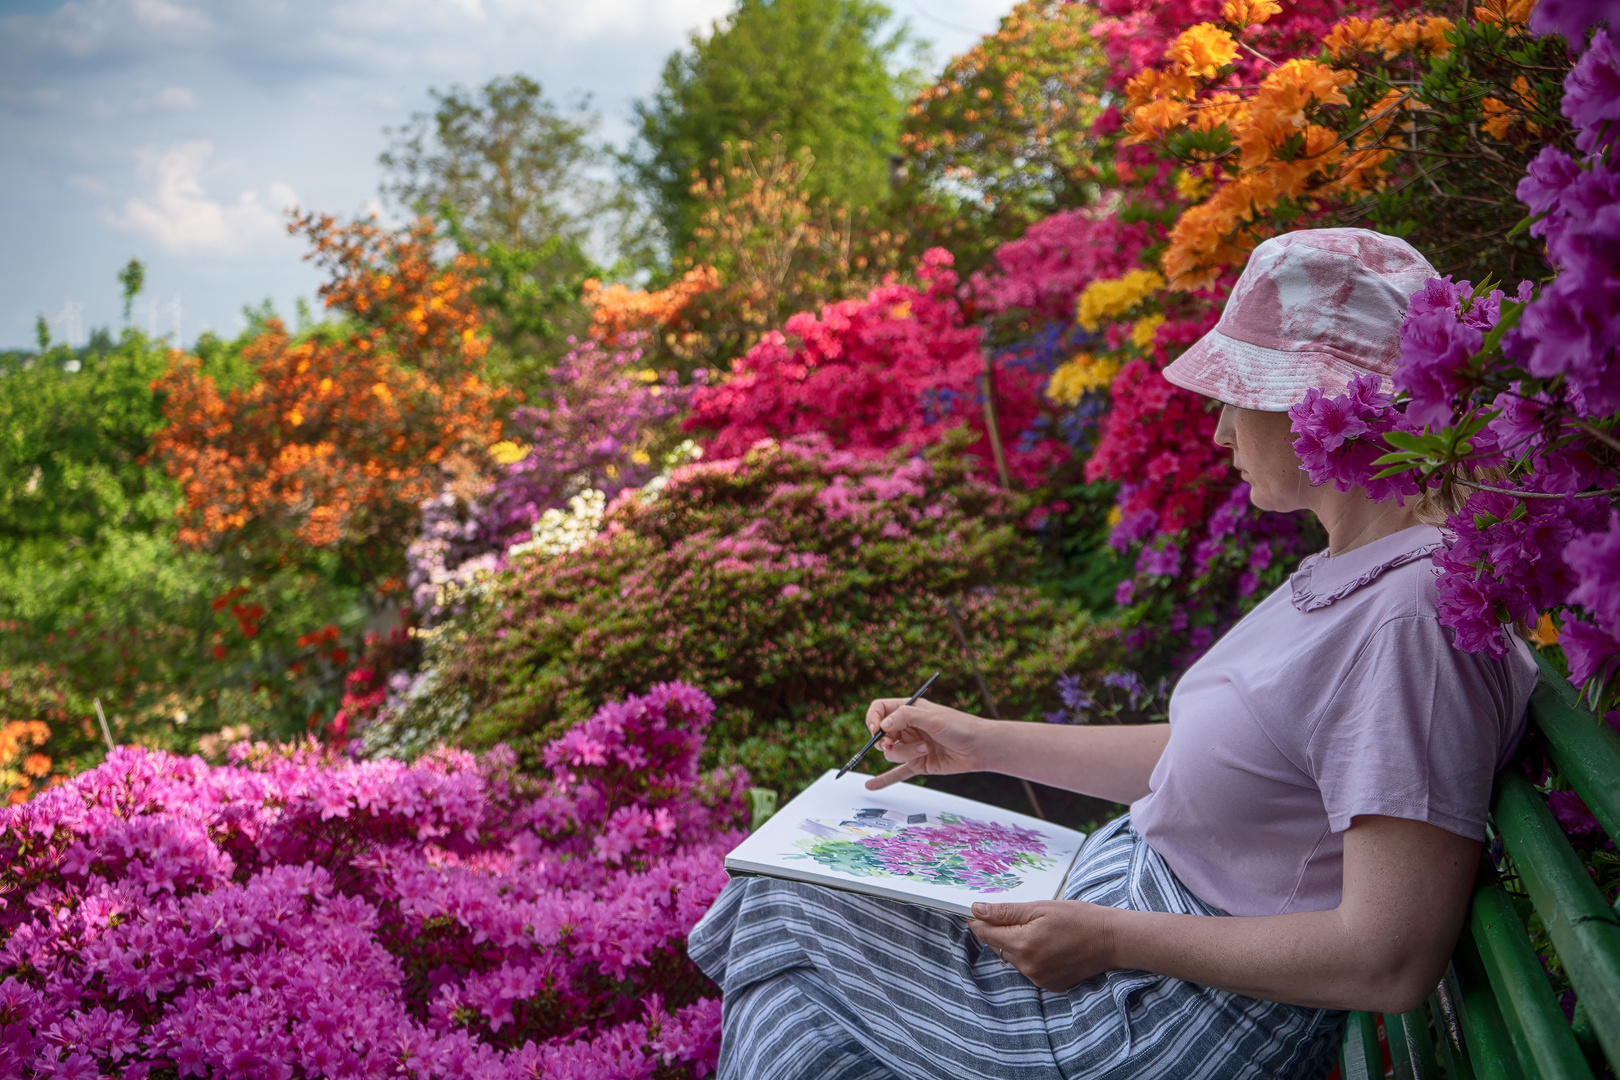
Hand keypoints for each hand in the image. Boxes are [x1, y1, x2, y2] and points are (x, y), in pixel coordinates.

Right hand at [862, 697, 992, 789]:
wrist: (981, 747)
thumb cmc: (960, 726)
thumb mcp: (931, 717)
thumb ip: (904, 717)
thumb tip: (882, 726)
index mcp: (910, 709)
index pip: (880, 709)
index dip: (874, 719)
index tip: (876, 729)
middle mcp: (909, 727)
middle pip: (883, 735)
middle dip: (887, 742)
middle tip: (893, 744)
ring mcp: (912, 746)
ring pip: (892, 754)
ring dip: (905, 753)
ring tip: (925, 749)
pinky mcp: (919, 764)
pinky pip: (898, 772)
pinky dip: (885, 779)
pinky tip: (871, 785)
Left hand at [968, 900, 1117, 990]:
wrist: (1110, 940)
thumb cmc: (1078, 918)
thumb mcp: (1040, 908)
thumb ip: (1006, 911)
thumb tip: (977, 910)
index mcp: (1023, 943)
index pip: (986, 934)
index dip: (978, 921)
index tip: (976, 912)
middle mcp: (1027, 965)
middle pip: (997, 946)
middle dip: (1000, 930)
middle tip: (1020, 916)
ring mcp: (1037, 978)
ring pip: (1012, 957)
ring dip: (1015, 943)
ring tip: (1039, 929)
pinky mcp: (1047, 985)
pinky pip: (1027, 968)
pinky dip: (1029, 955)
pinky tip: (1047, 944)